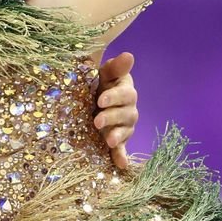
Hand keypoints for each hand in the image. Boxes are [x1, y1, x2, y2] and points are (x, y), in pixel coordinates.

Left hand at [95, 52, 138, 169]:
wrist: (92, 98)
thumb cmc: (99, 83)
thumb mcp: (104, 73)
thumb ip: (116, 67)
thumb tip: (129, 55)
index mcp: (125, 91)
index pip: (125, 94)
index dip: (114, 97)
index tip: (101, 100)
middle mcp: (129, 109)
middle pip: (126, 114)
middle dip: (112, 117)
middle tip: (97, 120)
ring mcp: (125, 126)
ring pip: (125, 131)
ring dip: (117, 136)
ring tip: (108, 141)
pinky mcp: (119, 140)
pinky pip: (123, 149)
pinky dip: (122, 156)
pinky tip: (122, 165)